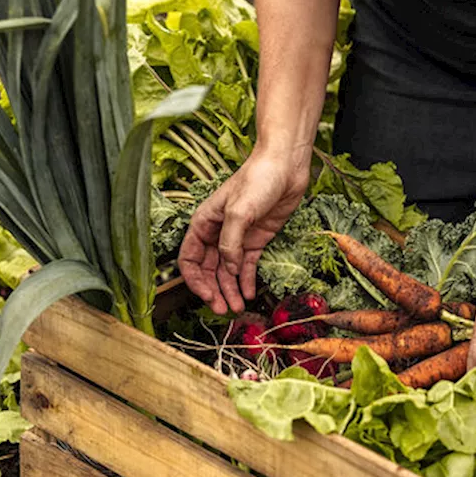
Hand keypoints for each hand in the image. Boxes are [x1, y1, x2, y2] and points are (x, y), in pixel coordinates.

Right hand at [178, 148, 309, 313]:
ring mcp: (238, 237)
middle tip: (224, 310)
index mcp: (204, 223)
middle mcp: (217, 233)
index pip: (190, 258)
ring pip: (228, 271)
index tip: (207, 296)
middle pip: (209, 270)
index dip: (195, 280)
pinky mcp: (256, 239)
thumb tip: (228, 269)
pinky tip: (250, 293)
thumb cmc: (257, 179)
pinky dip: (246, 280)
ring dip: (231, 290)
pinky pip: (247, 265)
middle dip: (214, 291)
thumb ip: (230, 243)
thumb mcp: (239, 212)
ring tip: (238, 308)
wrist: (285, 167)